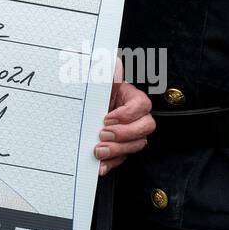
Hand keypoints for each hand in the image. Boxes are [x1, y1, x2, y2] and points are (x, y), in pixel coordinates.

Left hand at [96, 57, 154, 175]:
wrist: (82, 108)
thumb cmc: (94, 93)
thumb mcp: (98, 80)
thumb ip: (106, 71)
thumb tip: (114, 63)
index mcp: (132, 98)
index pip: (142, 104)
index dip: (127, 113)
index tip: (108, 117)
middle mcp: (136, 117)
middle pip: (146, 127)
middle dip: (124, 133)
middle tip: (103, 134)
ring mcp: (131, 134)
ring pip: (137, 145)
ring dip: (118, 150)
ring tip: (99, 150)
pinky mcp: (121, 148)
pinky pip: (122, 159)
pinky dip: (111, 163)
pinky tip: (100, 166)